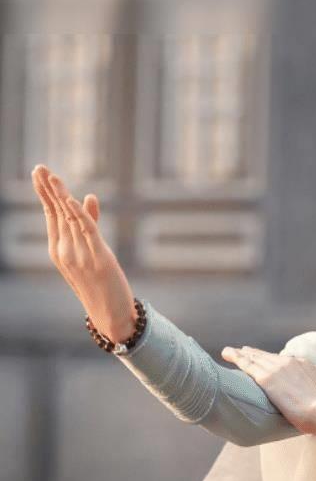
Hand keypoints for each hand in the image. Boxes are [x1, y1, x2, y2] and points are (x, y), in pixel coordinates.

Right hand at [31, 164, 136, 340]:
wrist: (110, 314)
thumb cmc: (101, 283)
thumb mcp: (93, 250)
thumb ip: (91, 222)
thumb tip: (90, 196)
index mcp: (60, 249)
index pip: (51, 215)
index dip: (46, 193)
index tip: (40, 173)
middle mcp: (64, 250)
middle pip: (55, 213)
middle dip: (48, 189)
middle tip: (39, 167)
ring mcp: (79, 255)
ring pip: (68, 218)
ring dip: (60, 196)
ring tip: (51, 175)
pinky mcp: (98, 258)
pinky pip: (86, 231)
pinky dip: (79, 214)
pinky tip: (71, 199)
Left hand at [222, 346, 315, 436]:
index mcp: (305, 366)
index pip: (285, 361)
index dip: (273, 360)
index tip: (266, 360)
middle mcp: (291, 363)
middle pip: (268, 356)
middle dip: (255, 354)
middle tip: (243, 351)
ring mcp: (278, 369)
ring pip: (255, 358)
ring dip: (242, 354)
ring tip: (230, 352)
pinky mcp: (267, 378)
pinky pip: (247, 364)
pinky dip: (236, 357)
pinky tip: (227, 354)